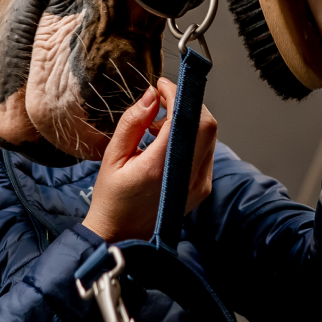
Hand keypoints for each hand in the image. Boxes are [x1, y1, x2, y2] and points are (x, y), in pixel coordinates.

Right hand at [82, 78, 216, 242]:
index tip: (162, 85)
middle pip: (205, 125)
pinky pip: (206, 151)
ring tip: (158, 121)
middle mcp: (186, 177)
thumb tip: (151, 95)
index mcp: (159, 168)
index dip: (175, 95)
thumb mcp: (112, 156)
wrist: (121, 237)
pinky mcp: (201, 189)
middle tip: (163, 97)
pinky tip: (166, 140)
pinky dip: (191, 136)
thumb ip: (132, 122)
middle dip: (186, 103)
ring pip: (209, 136)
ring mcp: (198, 185)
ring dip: (189, 119)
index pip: (182, 119)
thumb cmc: (112, 198)